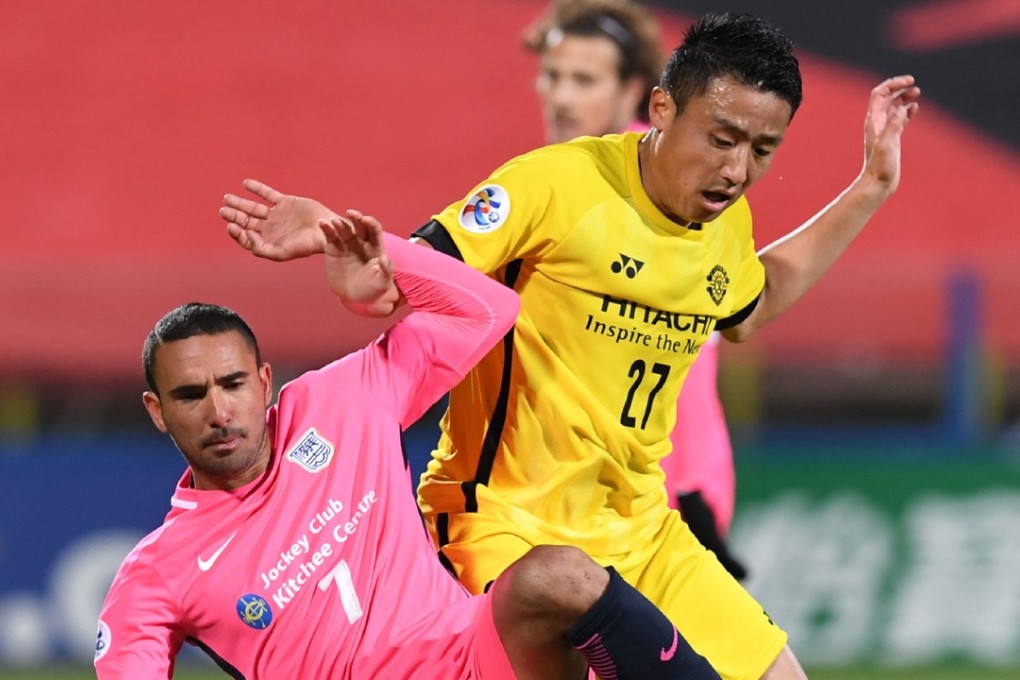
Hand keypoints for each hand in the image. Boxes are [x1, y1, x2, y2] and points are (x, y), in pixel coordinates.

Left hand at [220, 179, 336, 260]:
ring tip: (226, 198)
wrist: (326, 230)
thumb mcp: (281, 252)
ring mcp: (278, 215)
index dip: (236, 233)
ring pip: (254, 208)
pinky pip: (268, 194)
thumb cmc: (305, 245)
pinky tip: (245, 183)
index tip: (231, 226)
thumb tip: (246, 233)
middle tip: (223, 211)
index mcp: (268, 241)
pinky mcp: (286, 202)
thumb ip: (260, 248)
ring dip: (240, 203)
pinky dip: (257, 188)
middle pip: (246, 222)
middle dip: (234, 216)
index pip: (246, 237)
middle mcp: (271, 229)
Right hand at [319, 211, 397, 310]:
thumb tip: (385, 258)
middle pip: (359, 226)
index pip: (375, 230)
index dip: (371, 223)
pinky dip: (326, 228)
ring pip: (344, 229)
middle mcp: (362, 242)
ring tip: (334, 222)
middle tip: (351, 213)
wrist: (352, 297)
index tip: (366, 219)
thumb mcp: (382, 284)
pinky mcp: (333, 248)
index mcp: (375, 247)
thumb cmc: (371, 290)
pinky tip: (322, 223)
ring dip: (340, 224)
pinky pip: (330, 235)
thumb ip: (387, 271)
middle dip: (356, 218)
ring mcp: (347, 244)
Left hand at [860, 75, 920, 195]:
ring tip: (917, 93)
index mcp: (874, 121)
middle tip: (914, 84)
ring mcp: (885, 131)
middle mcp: (877, 124)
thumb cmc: (880, 166)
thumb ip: (894, 125)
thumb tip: (902, 107)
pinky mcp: (892, 139)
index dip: (893, 84)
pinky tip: (915, 108)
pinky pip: (899, 119)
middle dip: (899, 88)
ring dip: (904, 98)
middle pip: (886, 98)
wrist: (878, 184)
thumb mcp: (887, 144)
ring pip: (894, 108)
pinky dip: (907, 111)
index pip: (880, 94)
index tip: (909, 81)